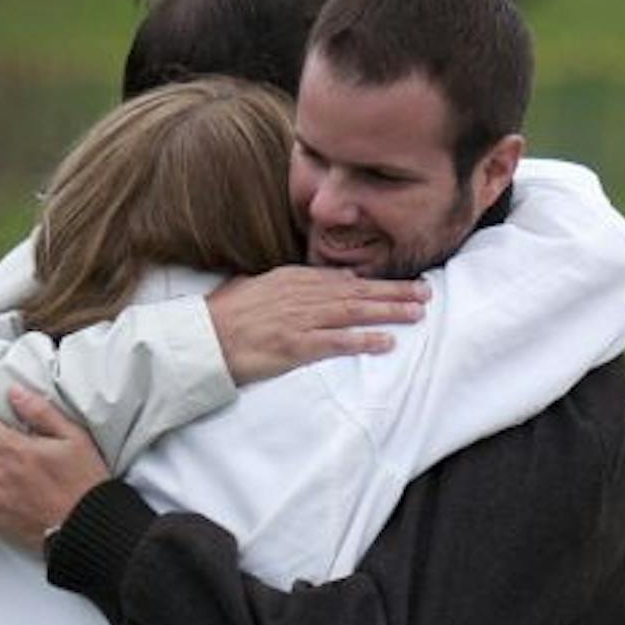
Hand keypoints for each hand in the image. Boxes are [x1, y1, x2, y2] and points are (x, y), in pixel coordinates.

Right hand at [208, 266, 427, 381]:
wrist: (200, 339)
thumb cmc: (219, 317)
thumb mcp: (249, 287)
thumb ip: (278, 282)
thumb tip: (302, 278)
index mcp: (289, 279)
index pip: (339, 279)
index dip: (371, 282)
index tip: (395, 285)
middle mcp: (300, 295)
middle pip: (356, 291)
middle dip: (393, 291)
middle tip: (424, 292)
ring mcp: (300, 320)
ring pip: (355, 311)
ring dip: (389, 311)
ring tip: (418, 312)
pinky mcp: (296, 346)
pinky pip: (338, 342)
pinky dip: (364, 340)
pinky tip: (387, 341)